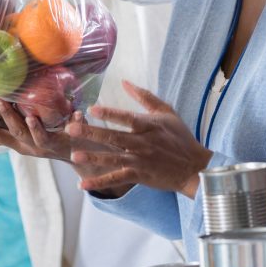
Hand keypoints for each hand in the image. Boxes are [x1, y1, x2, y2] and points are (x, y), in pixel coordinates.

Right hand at [0, 97, 73, 158]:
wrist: (80, 157)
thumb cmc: (45, 144)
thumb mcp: (20, 142)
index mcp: (20, 144)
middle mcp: (33, 146)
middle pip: (17, 133)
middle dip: (8, 117)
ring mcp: (53, 145)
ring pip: (42, 138)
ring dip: (36, 128)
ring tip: (31, 117)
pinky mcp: (72, 141)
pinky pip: (74, 131)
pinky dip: (76, 122)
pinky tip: (78, 112)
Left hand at [69, 81, 213, 196]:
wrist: (194, 167)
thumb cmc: (181, 138)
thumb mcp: (167, 112)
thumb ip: (145, 97)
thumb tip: (125, 82)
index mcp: (150, 125)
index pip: (127, 118)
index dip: (110, 114)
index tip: (92, 109)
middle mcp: (144, 143)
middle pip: (114, 138)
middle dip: (92, 133)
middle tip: (71, 129)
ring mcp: (141, 160)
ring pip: (113, 159)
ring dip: (93, 157)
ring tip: (74, 155)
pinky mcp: (140, 176)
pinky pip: (117, 179)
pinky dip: (100, 182)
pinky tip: (83, 184)